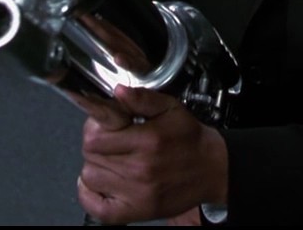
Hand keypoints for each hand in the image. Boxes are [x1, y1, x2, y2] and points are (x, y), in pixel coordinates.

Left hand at [76, 85, 226, 224]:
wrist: (212, 169)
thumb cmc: (190, 140)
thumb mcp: (171, 109)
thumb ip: (142, 98)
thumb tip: (119, 92)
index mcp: (147, 140)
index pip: (94, 136)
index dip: (94, 126)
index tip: (103, 124)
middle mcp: (140, 168)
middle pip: (90, 156)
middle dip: (96, 143)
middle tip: (110, 140)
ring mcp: (137, 193)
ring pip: (90, 178)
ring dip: (95, 166)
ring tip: (111, 159)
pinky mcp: (137, 210)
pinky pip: (98, 209)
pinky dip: (90, 197)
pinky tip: (100, 183)